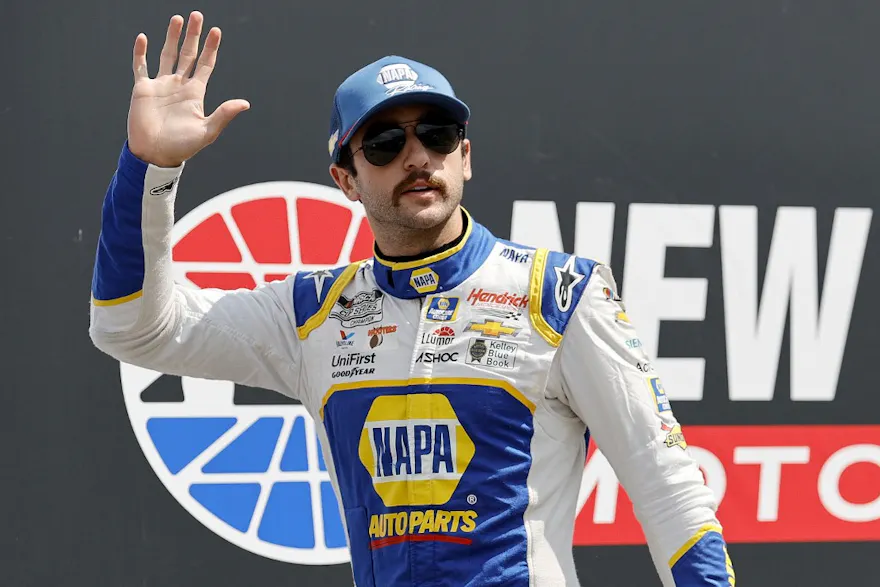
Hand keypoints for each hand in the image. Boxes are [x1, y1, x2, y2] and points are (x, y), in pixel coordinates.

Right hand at [127, 11, 249, 167]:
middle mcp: (179, 86)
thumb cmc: (181, 147)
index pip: (205, 65)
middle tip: (197, 15)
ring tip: (178, 19)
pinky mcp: (143, 90)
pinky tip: (143, 38)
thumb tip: (245, 103)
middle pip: (188, 54)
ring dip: (172, 37)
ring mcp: (161, 86)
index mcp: (195, 93)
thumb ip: (224, 115)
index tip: (216, 31)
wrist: (154, 155)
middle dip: (193, 36)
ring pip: (167, 55)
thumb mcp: (207, 131)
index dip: (211, 48)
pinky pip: (141, 67)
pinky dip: (140, 53)